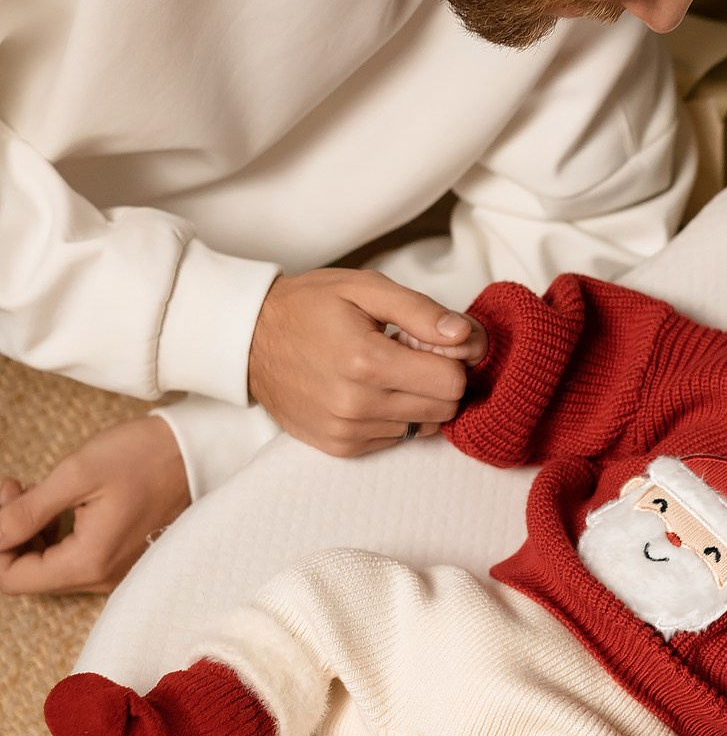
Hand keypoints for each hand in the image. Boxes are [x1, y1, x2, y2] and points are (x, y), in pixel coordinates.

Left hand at [0, 415, 190, 596]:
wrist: (196, 453)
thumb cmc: (143, 457)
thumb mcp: (77, 474)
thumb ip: (28, 511)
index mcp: (88, 561)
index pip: (13, 579)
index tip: (6, 496)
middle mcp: (101, 578)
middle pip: (29, 575)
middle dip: (9, 534)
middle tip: (14, 487)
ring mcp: (113, 572)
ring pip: (49, 568)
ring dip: (30, 533)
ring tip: (34, 491)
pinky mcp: (120, 560)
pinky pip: (72, 560)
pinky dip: (53, 536)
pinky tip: (57, 506)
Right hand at [247, 269, 487, 456]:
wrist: (250, 339)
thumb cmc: (310, 307)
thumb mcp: (366, 289)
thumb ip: (421, 311)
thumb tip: (466, 336)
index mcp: (367, 362)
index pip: (452, 382)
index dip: (452, 358)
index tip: (431, 339)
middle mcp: (357, 405)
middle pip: (444, 409)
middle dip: (438, 379)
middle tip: (408, 352)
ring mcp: (347, 431)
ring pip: (424, 426)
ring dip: (416, 399)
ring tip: (384, 370)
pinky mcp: (340, 446)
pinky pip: (397, 438)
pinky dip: (395, 415)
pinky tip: (370, 389)